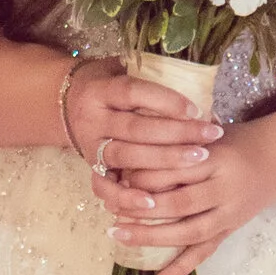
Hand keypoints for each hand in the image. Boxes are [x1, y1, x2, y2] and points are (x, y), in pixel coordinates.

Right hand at [64, 66, 223, 185]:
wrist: (65, 102)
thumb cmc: (109, 85)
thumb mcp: (124, 71)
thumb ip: (154, 80)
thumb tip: (203, 97)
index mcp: (100, 89)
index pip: (133, 93)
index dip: (165, 101)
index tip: (196, 109)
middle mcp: (92, 118)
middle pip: (135, 128)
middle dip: (176, 133)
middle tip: (210, 136)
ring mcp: (89, 146)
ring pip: (126, 156)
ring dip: (163, 161)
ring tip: (197, 160)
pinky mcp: (90, 168)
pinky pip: (104, 187)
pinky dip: (126, 197)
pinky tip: (152, 203)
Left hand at [95, 105, 275, 274]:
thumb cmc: (233, 141)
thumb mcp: (206, 132)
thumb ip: (175, 140)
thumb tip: (129, 153)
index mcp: (217, 158)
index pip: (174, 168)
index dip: (144, 174)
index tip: (115, 176)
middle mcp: (224, 188)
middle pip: (179, 202)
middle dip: (143, 208)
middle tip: (110, 208)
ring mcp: (228, 214)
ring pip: (189, 231)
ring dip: (152, 236)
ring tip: (119, 235)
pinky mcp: (229, 231)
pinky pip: (203, 253)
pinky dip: (179, 270)